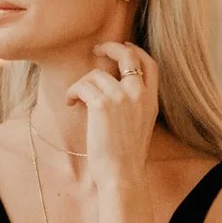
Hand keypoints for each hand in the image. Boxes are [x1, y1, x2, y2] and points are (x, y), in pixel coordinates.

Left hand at [65, 42, 158, 184]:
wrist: (123, 175)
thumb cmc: (126, 158)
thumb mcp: (140, 126)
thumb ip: (134, 105)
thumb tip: (112, 90)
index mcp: (151, 100)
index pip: (149, 64)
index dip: (135, 51)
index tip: (124, 47)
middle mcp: (139, 94)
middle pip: (127, 56)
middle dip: (110, 48)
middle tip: (97, 50)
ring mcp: (121, 97)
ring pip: (96, 74)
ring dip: (82, 85)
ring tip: (76, 100)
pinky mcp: (102, 105)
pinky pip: (82, 86)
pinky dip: (72, 93)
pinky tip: (71, 104)